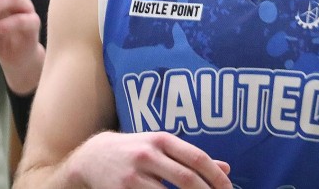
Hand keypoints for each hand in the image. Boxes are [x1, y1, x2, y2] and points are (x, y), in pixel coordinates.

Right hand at [67, 131, 231, 188]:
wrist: (92, 157)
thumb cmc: (135, 151)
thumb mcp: (161, 146)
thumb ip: (191, 157)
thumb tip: (226, 169)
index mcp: (162, 140)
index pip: (197, 158)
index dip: (216, 176)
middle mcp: (148, 154)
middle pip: (186, 179)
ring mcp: (133, 175)